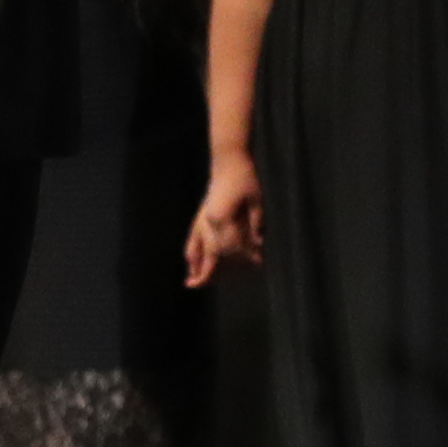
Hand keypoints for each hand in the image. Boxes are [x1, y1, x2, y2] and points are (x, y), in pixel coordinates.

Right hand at [185, 153, 265, 285]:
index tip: (258, 262)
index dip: (245, 255)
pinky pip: (192, 238)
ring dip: (196, 265)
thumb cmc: (245, 177)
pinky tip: (189, 262)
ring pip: (197, 248)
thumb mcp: (256, 199)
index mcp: (221, 217)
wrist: (229, 161)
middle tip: (210, 286)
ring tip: (193, 282)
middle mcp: (208, 221)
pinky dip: (190, 251)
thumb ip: (255, 222)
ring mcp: (201, 218)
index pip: (232, 245)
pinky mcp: (200, 215)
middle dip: (213, 271)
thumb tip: (258, 243)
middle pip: (211, 252)